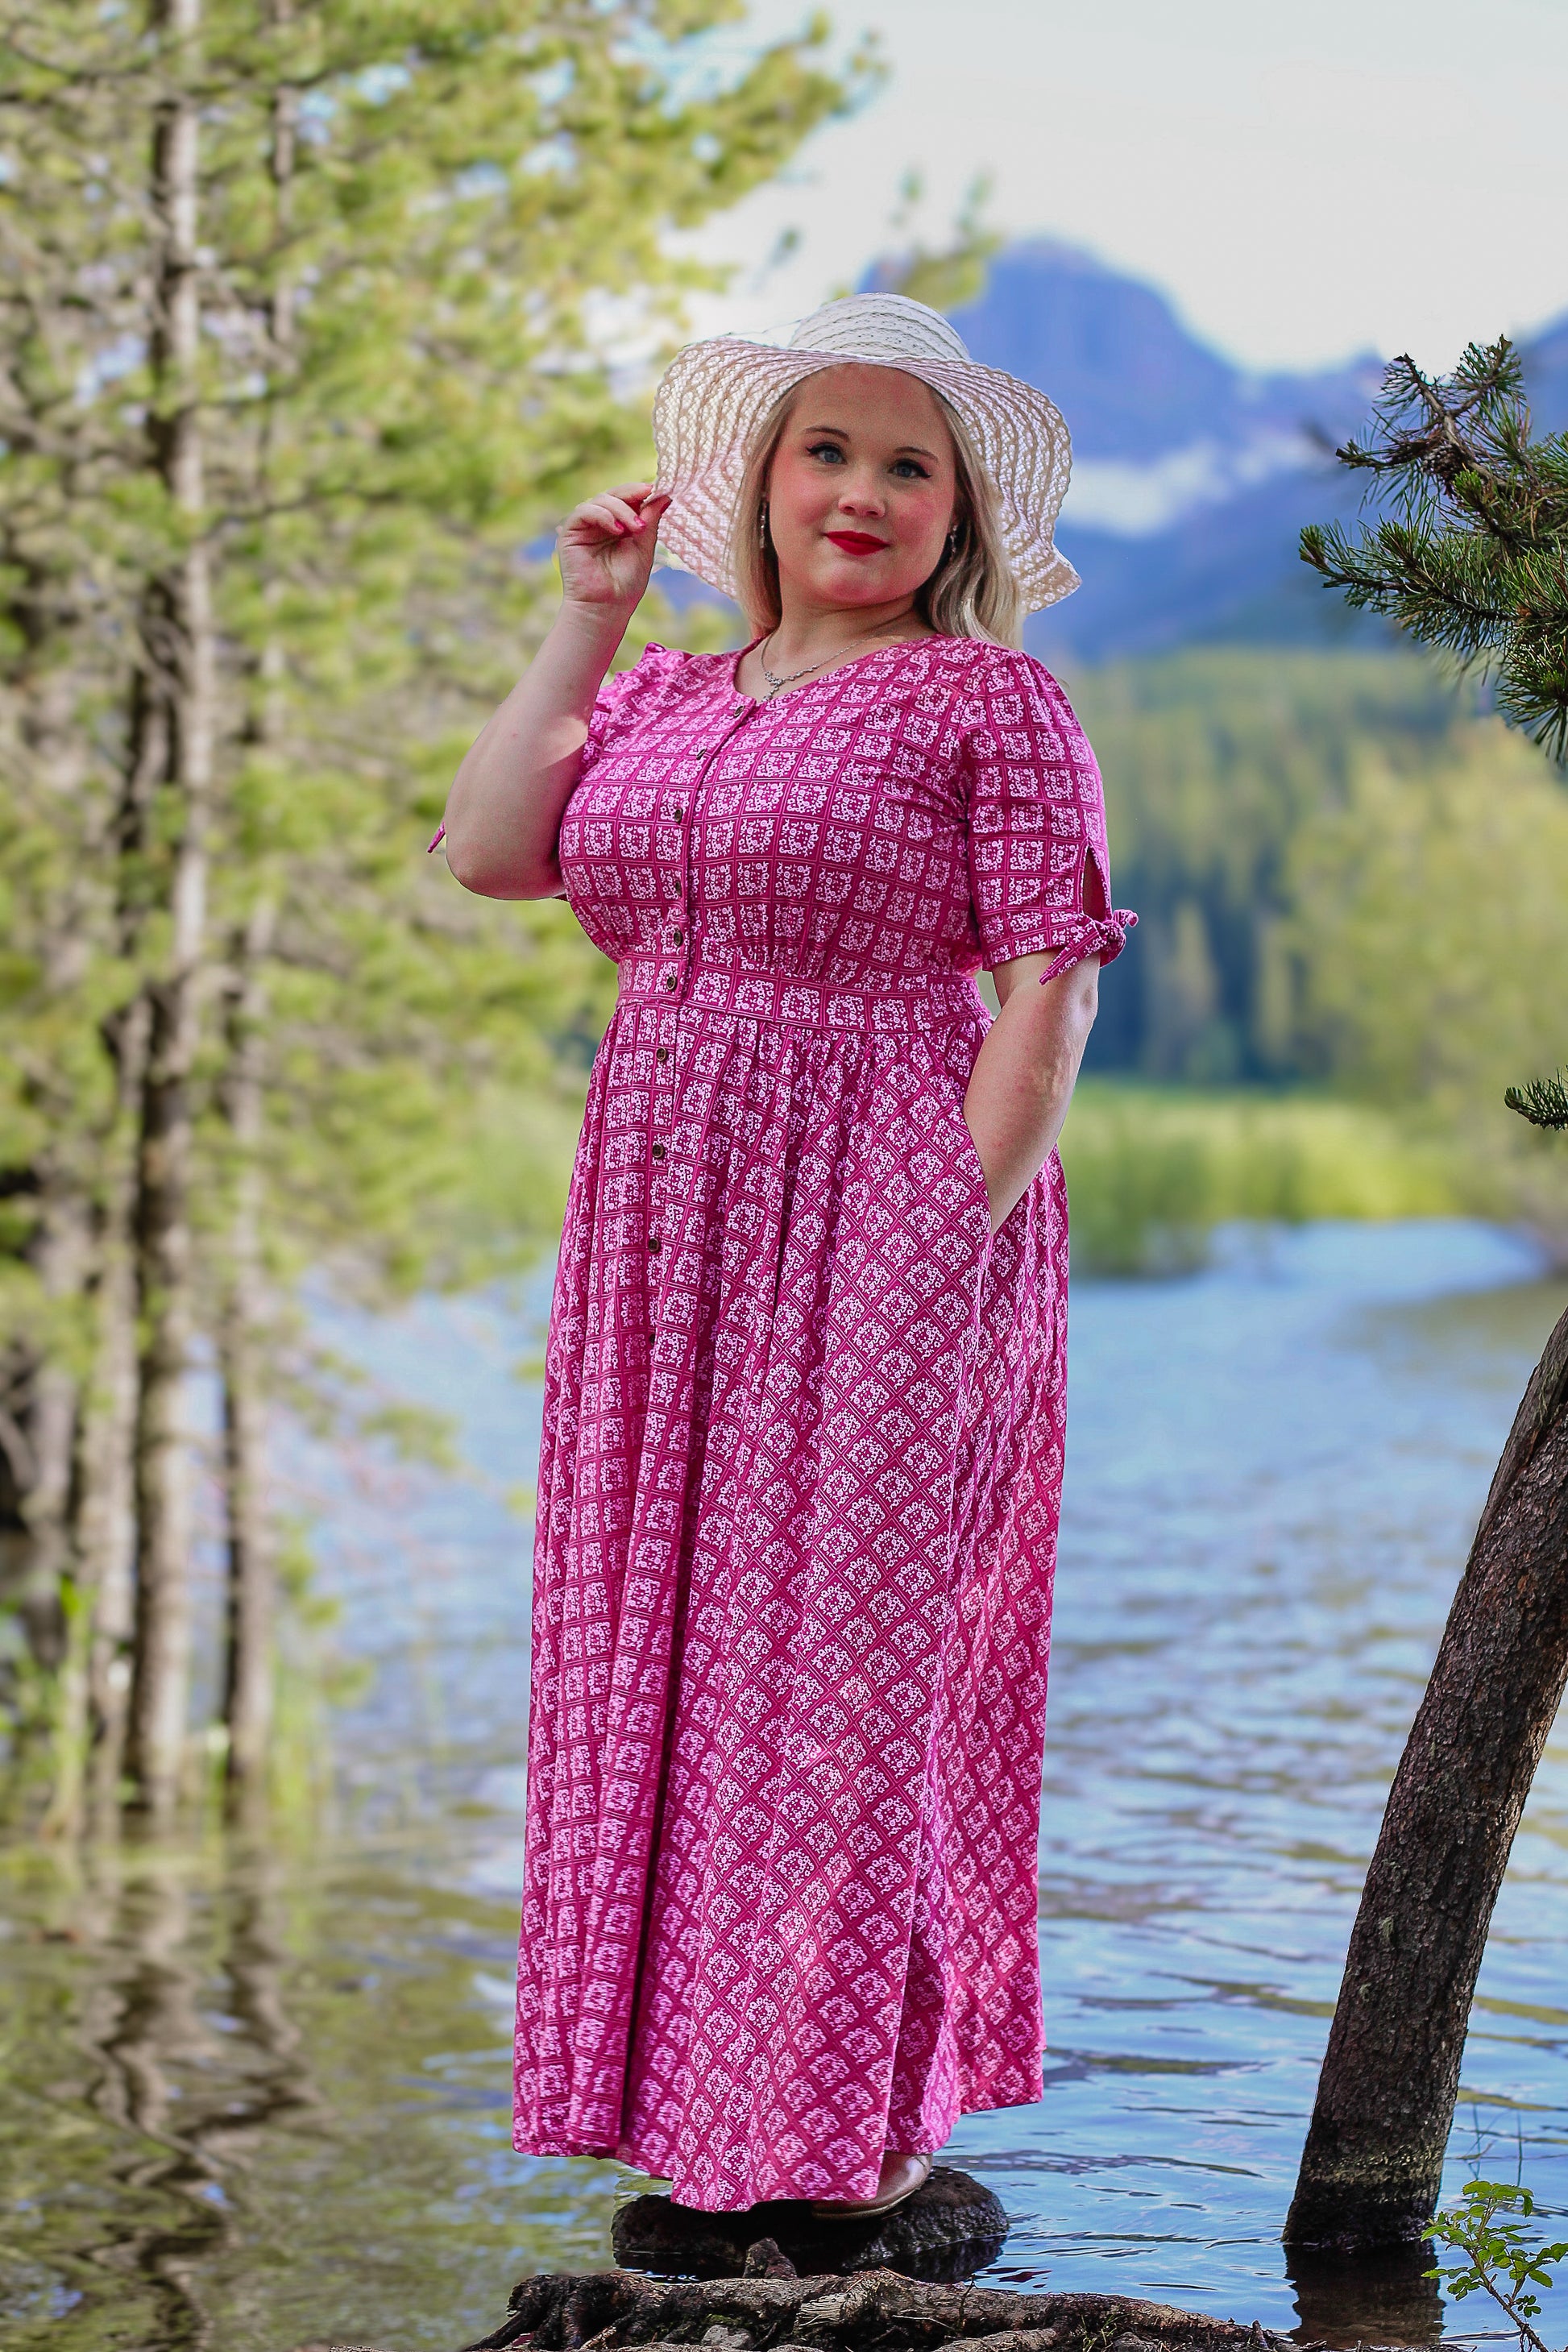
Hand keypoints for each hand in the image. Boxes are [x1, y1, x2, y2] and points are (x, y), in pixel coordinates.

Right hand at [557, 482, 669, 615]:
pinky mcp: (569, 532)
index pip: (626, 498)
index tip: (657, 488)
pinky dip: (603, 515)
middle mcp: (600, 522)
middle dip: (632, 494)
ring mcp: (584, 526)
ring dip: (621, 509)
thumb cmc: (625, 584)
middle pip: (613, 494)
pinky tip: (617, 529)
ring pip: (600, 499)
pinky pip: (584, 511)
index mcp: (618, 524)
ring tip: (636, 528)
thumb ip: (650, 520)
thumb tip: (665, 495)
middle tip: (648, 496)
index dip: (640, 490)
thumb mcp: (644, 547)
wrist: (606, 607)